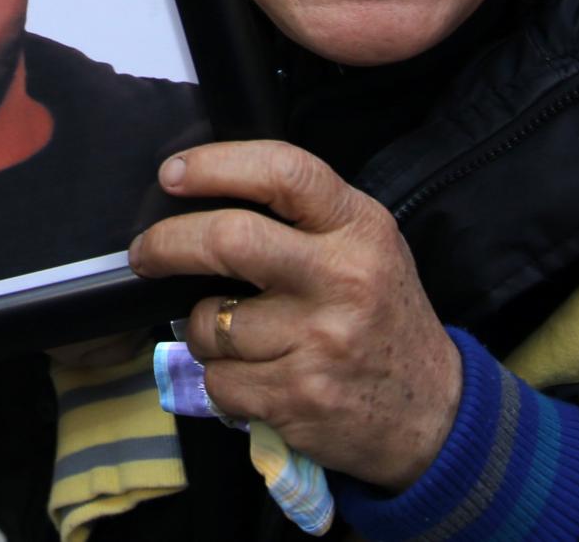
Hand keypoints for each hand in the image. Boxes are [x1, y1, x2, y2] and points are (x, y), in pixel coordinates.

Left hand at [130, 141, 459, 490]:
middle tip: (145, 252)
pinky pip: (218, 379)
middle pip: (230, 240)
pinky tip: (256, 376)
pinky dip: (220, 379)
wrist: (433, 413)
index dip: (216, 165)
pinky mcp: (298, 397)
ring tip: (238, 336)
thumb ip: (303, 217)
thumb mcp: (366, 246)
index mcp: (359, 228)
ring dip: (201, 329)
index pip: (284, 172)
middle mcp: (343, 279)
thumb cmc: (382, 317)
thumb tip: (203, 196)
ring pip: (209, 321)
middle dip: (168, 243)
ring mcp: (320, 342)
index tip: (172, 173)